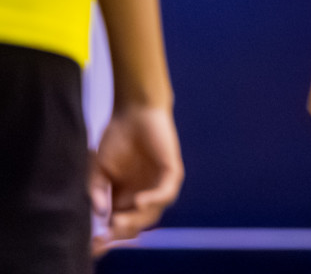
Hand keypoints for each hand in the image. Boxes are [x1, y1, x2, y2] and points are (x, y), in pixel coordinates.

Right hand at [89, 103, 183, 253]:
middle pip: (138, 223)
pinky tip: (140, 202)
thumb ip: (97, 190)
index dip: (110, 233)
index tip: (96, 241)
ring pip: (153, 212)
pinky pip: (167, 192)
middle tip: (109, 232)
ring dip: (138, 220)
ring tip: (120, 220)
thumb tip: (100, 214)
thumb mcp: (97, 169)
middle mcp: (144, 194)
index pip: (121, 223)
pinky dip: (155, 200)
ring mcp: (160, 184)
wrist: (133, 112)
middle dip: (123, 231)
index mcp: (126, 197)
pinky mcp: (172, 172)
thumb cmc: (116, 139)